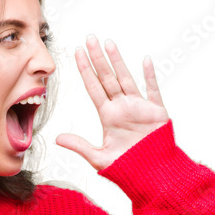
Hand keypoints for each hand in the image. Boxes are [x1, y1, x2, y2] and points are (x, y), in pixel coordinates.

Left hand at [55, 38, 169, 171]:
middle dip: (98, 58)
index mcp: (108, 116)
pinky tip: (144, 60)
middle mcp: (122, 107)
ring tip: (108, 43)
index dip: (85, 71)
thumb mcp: (99, 158)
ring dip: (117, 61)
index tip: (76, 53)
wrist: (151, 175)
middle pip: (107, 78)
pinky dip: (149, 76)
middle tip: (89, 38)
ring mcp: (139, 107)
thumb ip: (80, 146)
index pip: (93, 88)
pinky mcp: (156, 112)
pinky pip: (153, 90)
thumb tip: (57, 139)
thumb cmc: (127, 168)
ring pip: (126, 78)